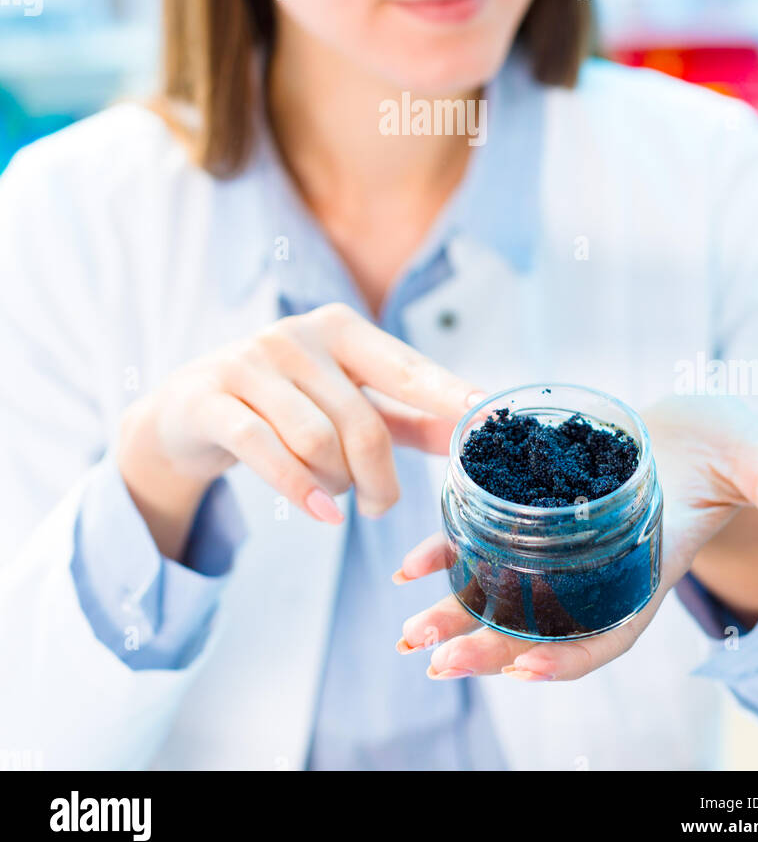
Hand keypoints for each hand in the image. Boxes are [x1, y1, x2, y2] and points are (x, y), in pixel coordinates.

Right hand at [117, 302, 482, 558]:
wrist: (186, 410)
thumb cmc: (283, 403)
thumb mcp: (347, 401)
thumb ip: (408, 415)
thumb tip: (474, 426)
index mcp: (340, 327)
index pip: (405, 368)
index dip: (447, 394)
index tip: (488, 416)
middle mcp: (296, 335)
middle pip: (363, 422)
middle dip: (379, 478)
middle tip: (381, 506)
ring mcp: (249, 363)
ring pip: (317, 440)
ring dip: (335, 485)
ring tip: (334, 497)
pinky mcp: (210, 399)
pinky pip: (264, 450)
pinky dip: (299, 489)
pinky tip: (322, 514)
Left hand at [393, 393, 757, 681]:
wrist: (697, 426)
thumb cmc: (730, 448)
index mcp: (648, 571)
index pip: (608, 634)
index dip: (570, 658)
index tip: (526, 670)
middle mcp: (600, 573)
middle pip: (543, 626)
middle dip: (489, 647)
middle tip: (433, 658)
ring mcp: (570, 550)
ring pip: (509, 596)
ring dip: (458, 613)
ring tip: (410, 630)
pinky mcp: (543, 515)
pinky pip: (491, 545)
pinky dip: (452, 557)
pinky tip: (411, 563)